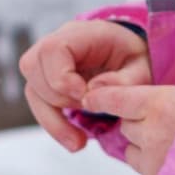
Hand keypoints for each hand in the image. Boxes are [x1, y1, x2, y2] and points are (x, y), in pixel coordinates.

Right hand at [18, 19, 151, 151]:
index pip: (54, 48)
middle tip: (88, 110)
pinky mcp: (46, 79)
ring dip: (52, 120)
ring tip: (79, 141)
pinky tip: (73, 140)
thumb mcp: (142, 68)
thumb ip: (124, 80)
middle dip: (58, 99)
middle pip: (34, 67)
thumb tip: (91, 92)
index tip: (84, 96)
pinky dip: (52, 124)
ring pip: (32, 88)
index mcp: (84, 32)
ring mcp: (49, 60)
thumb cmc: (134, 59)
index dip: (61, 76)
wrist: (129, 58)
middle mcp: (60, 41)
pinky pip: (38, 102)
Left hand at [81, 44, 174, 174]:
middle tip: (162, 119)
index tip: (90, 97)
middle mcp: (149, 135)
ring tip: (169, 147)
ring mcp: (151, 167)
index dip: (103, 96)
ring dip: (142, 148)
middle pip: (126, 125)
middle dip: (137, 121)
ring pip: (131, 154)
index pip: (117, 98)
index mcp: (161, 104)